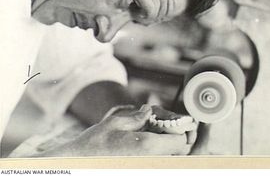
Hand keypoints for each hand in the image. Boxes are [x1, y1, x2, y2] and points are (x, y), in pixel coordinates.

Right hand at [40, 104, 193, 155]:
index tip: (177, 121)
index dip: (182, 129)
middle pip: (180, 152)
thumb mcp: (115, 123)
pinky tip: (149, 140)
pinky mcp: (141, 168)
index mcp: (147, 146)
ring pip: (171, 158)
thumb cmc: (93, 145)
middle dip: (179, 136)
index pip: (181, 141)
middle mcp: (151, 161)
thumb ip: (137, 117)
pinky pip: (159, 161)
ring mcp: (146, 167)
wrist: (76, 164)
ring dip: (170, 144)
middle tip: (170, 125)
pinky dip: (161, 151)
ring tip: (159, 131)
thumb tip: (148, 112)